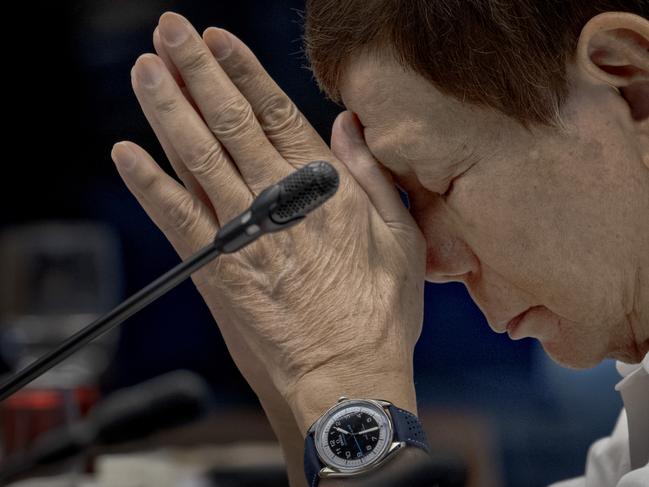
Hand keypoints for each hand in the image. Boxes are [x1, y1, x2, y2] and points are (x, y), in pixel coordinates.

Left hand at [111, 12, 425, 434]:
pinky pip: (173, 217)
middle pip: (227, 122)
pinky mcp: (215, 270)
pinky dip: (148, 183)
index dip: (242, 72)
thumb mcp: (400, 240)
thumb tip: (349, 129)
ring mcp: (241, 234)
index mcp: (324, 190)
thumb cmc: (377, 316)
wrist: (343, 378)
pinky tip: (126, 153)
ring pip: (195, 157)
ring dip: (167, 110)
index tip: (217, 41)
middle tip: (169, 33)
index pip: (274, 114)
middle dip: (195, 72)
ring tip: (148, 70)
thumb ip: (373, 178)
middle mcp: (277, 202)